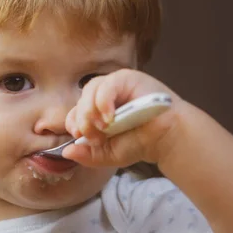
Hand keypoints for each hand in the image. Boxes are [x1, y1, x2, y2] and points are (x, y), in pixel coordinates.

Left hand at [63, 69, 184, 166]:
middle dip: (83, 120)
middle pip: (81, 99)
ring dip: (91, 110)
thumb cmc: (139, 142)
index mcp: (95, 110)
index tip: (80, 137)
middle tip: (94, 136)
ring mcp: (115, 84)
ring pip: (91, 89)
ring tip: (102, 127)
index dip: (74, 123)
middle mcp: (103, 94)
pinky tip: (110, 116)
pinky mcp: (128, 78)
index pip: (75, 111)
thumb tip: (66, 152)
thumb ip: (87, 154)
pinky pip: (108, 84)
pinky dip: (104, 100)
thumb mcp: (109, 154)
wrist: (166, 139)